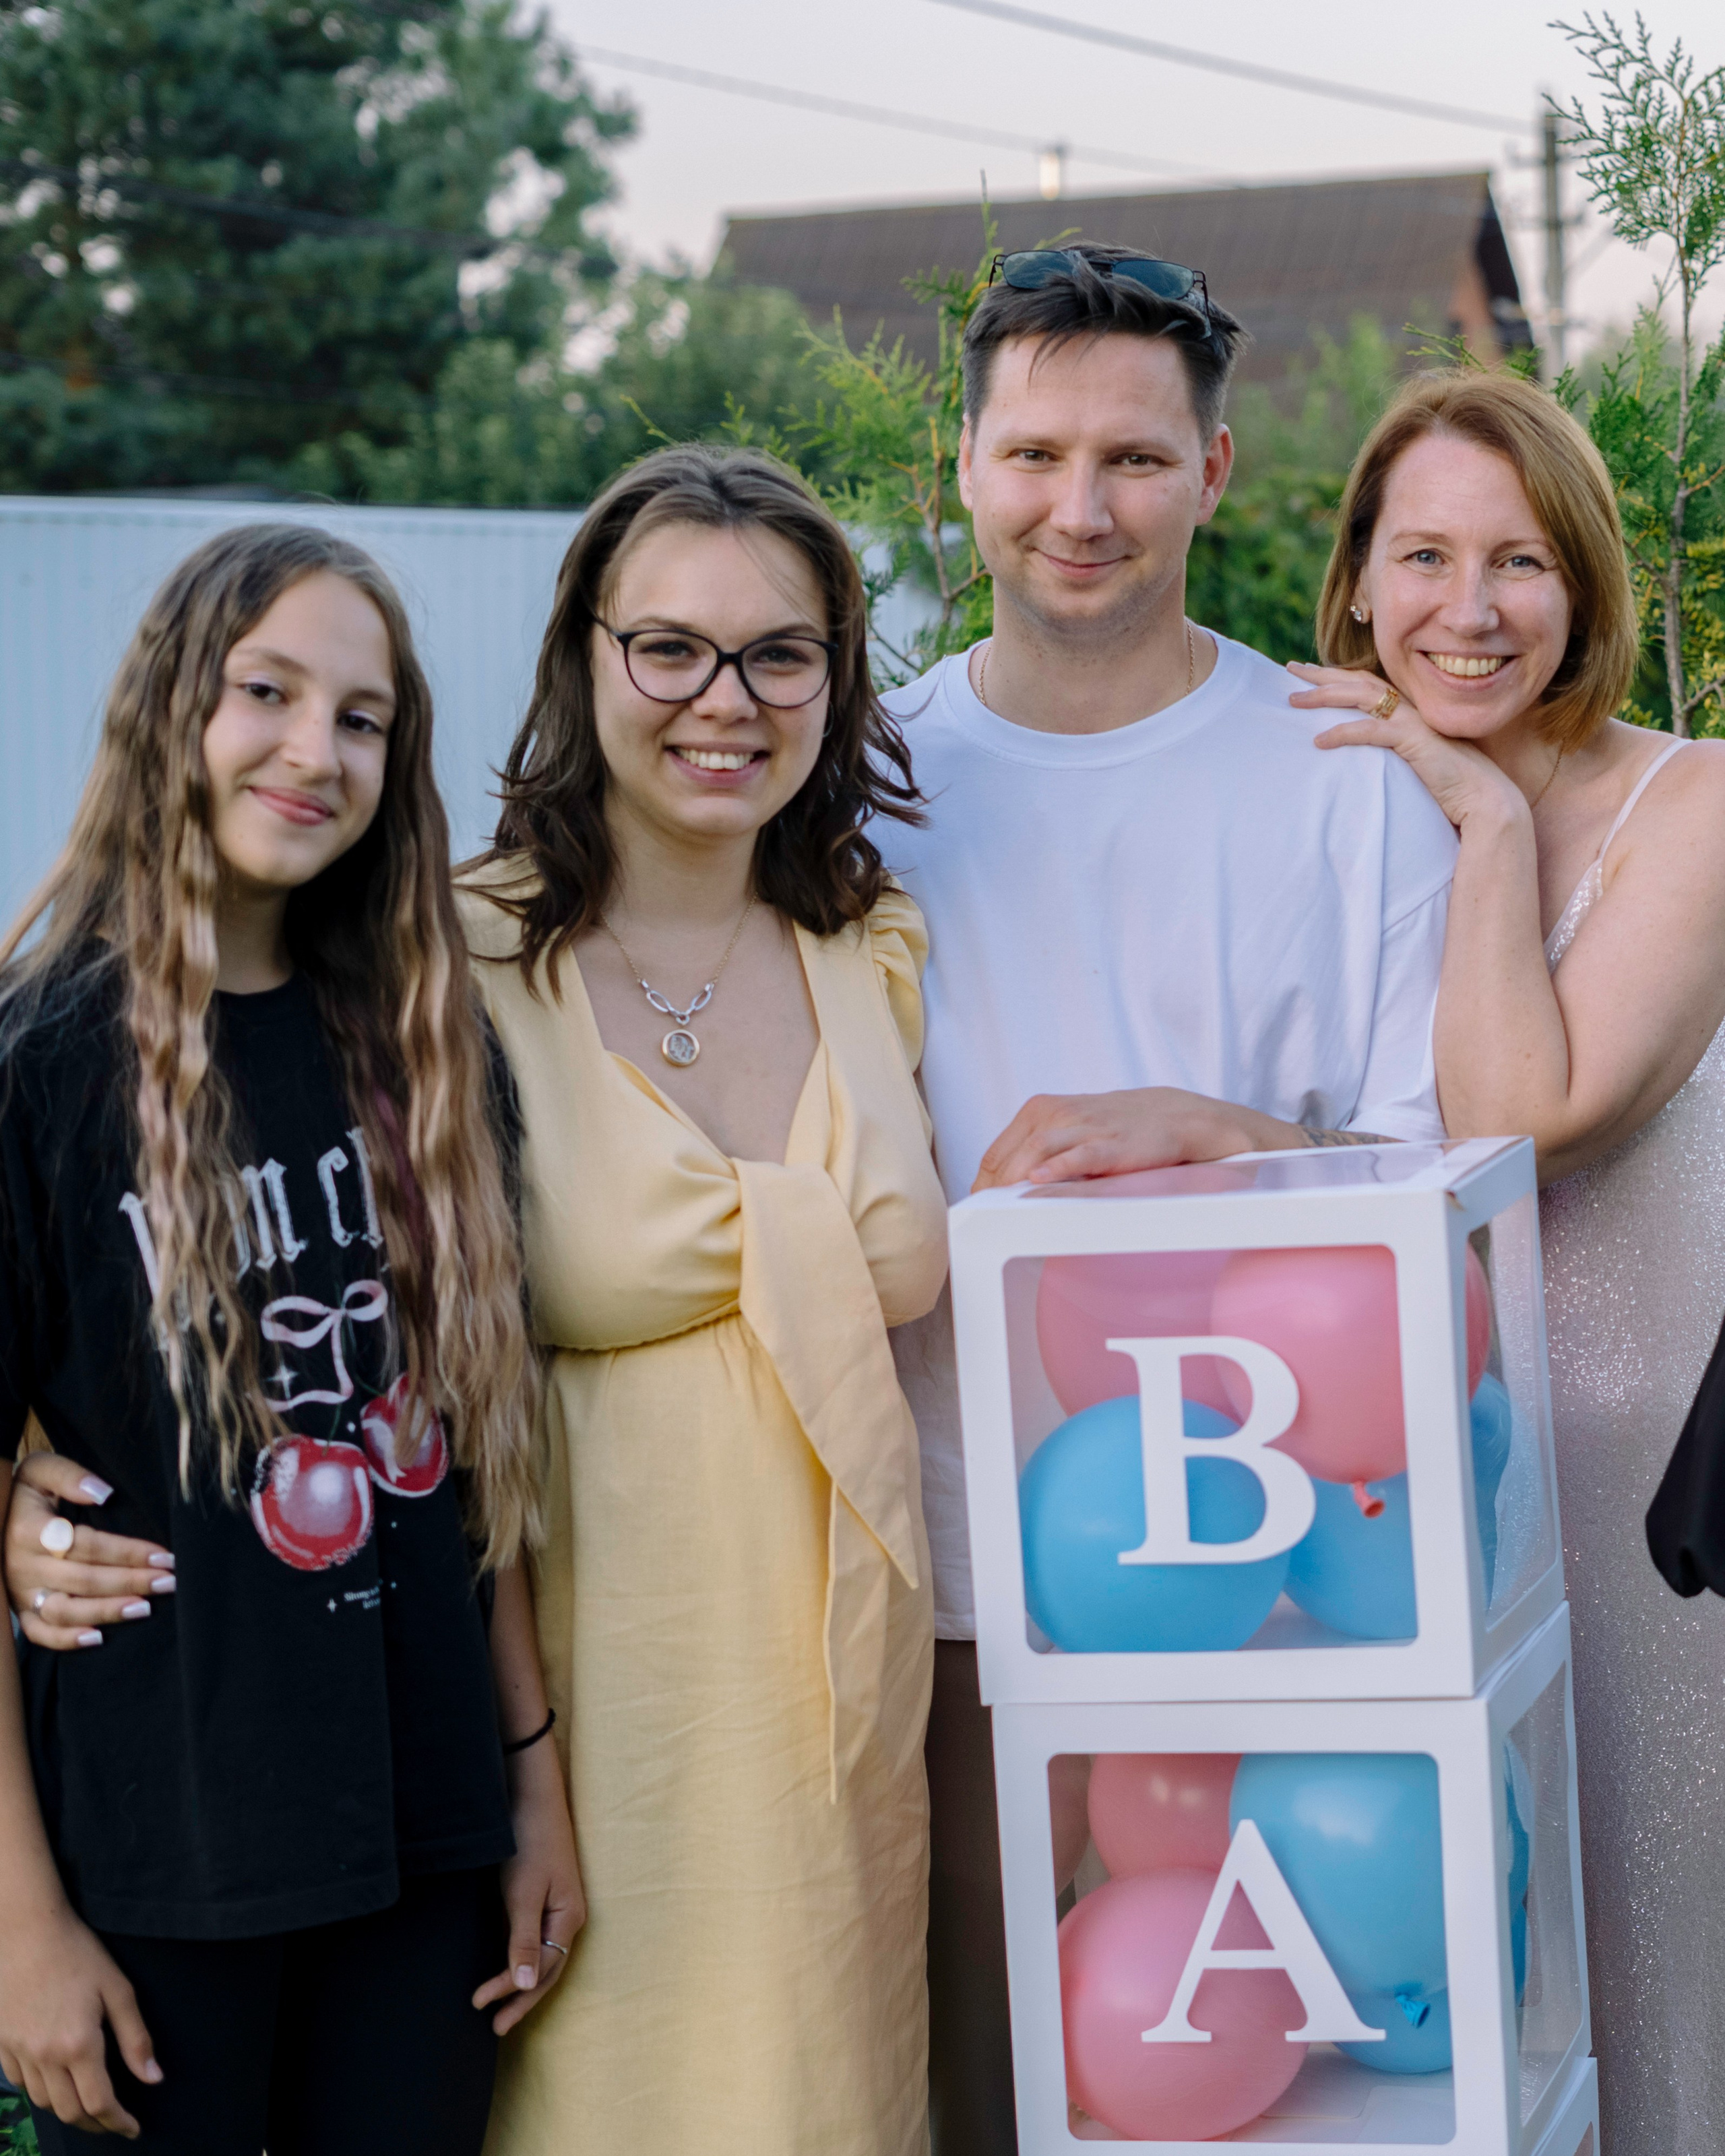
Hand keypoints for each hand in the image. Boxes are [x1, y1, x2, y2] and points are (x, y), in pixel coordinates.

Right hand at [0, 1901, 161, 2136]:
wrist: (27, 1932)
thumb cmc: (78, 1954)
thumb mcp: (118, 1990)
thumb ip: (136, 2039)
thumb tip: (154, 2078)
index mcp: (79, 2044)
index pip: (100, 2103)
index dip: (118, 2122)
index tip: (133, 2129)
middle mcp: (46, 2057)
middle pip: (70, 2111)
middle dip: (96, 2124)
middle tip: (114, 2122)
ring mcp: (20, 2053)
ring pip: (44, 2103)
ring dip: (68, 2111)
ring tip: (89, 2107)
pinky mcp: (2, 2045)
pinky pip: (22, 2084)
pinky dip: (41, 2092)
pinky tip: (56, 2083)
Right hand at [5, 1453, 173, 1650]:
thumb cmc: (26, 1492)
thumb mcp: (40, 1470)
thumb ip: (69, 1475)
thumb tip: (103, 1493)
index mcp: (30, 1530)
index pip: (87, 1545)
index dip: (128, 1552)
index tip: (164, 1556)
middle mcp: (24, 1566)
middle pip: (84, 1579)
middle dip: (131, 1581)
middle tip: (169, 1582)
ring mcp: (22, 1592)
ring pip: (66, 1610)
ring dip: (108, 1611)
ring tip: (145, 1608)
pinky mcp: (21, 1610)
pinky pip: (40, 1633)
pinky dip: (67, 1640)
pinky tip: (98, 1638)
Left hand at [473, 1737, 585, 2035]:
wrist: (533, 1796)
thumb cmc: (530, 1843)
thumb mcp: (524, 1894)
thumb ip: (523, 1940)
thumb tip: (523, 1985)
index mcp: (569, 1919)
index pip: (540, 1970)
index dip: (512, 1992)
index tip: (481, 2005)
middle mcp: (568, 1918)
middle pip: (546, 1970)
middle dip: (521, 1999)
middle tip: (495, 2027)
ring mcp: (558, 1907)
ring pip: (542, 1956)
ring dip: (520, 1983)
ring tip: (498, 2007)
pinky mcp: (544, 1896)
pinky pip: (535, 1938)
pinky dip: (519, 1958)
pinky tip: (505, 1967)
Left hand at [973, 1087, 1284, 1189]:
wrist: (1170, 1116)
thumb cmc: (1113, 1129)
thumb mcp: (1068, 1133)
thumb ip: (1035, 1153)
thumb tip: (1002, 1191)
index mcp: (1038, 1111)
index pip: (994, 1155)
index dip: (980, 1186)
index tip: (973, 1215)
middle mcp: (1054, 1115)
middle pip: (1008, 1158)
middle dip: (991, 1193)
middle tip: (980, 1226)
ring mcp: (1082, 1127)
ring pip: (1034, 1153)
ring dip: (1013, 1183)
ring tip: (998, 1212)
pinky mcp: (1109, 1143)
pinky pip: (1077, 1155)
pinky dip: (1057, 1167)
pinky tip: (1039, 1181)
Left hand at [1286, 662, 1522, 830]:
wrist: (1486, 800)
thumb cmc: (1453, 787)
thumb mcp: (1415, 763)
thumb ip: (1393, 753)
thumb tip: (1365, 760)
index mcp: (1409, 712)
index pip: (1367, 684)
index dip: (1337, 676)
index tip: (1308, 674)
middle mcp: (1410, 710)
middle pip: (1358, 682)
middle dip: (1322, 674)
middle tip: (1289, 669)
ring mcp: (1414, 722)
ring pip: (1361, 697)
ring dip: (1324, 696)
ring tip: (1293, 700)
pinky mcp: (1415, 740)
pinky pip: (1372, 731)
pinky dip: (1343, 733)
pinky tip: (1318, 741)